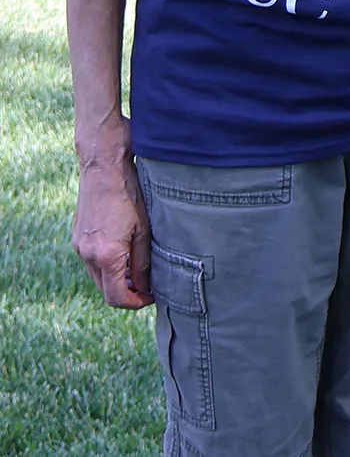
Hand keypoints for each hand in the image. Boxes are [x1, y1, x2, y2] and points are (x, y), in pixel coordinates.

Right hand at [73, 137, 153, 308]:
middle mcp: (88, 256)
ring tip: (135, 269)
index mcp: (107, 256)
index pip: (117, 298)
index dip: (135, 303)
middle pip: (104, 291)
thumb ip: (142, 262)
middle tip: (145, 286)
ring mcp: (79, 247)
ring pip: (97, 277)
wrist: (103, 170)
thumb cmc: (128, 195)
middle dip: (125, 294)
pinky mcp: (76, 238)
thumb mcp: (144, 230)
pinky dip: (105, 266)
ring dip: (114, 280)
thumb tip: (144, 286)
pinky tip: (121, 253)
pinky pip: (90, 262)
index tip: (149, 297)